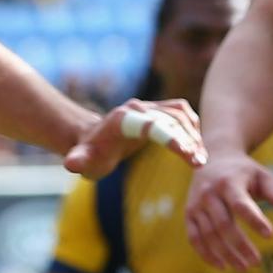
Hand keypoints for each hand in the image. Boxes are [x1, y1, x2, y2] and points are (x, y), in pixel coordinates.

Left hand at [67, 100, 203, 178]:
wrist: (94, 140)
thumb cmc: (90, 154)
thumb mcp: (82, 160)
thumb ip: (78, 161)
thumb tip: (72, 164)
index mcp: (122, 119)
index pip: (151, 125)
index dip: (170, 137)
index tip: (186, 153)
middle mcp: (138, 108)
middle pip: (171, 120)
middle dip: (187, 140)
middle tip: (197, 163)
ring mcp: (151, 107)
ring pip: (181, 115)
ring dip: (194, 135)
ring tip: (200, 160)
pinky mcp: (160, 111)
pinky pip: (184, 115)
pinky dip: (194, 130)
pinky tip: (198, 150)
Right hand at [185, 152, 272, 270]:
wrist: (213, 159)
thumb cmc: (244, 171)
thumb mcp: (262, 176)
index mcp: (229, 182)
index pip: (241, 204)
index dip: (255, 220)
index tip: (271, 235)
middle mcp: (209, 193)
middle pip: (223, 224)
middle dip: (240, 245)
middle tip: (257, 262)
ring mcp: (196, 205)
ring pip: (208, 234)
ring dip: (225, 254)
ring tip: (244, 267)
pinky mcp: (189, 214)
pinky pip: (194, 238)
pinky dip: (206, 254)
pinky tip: (222, 266)